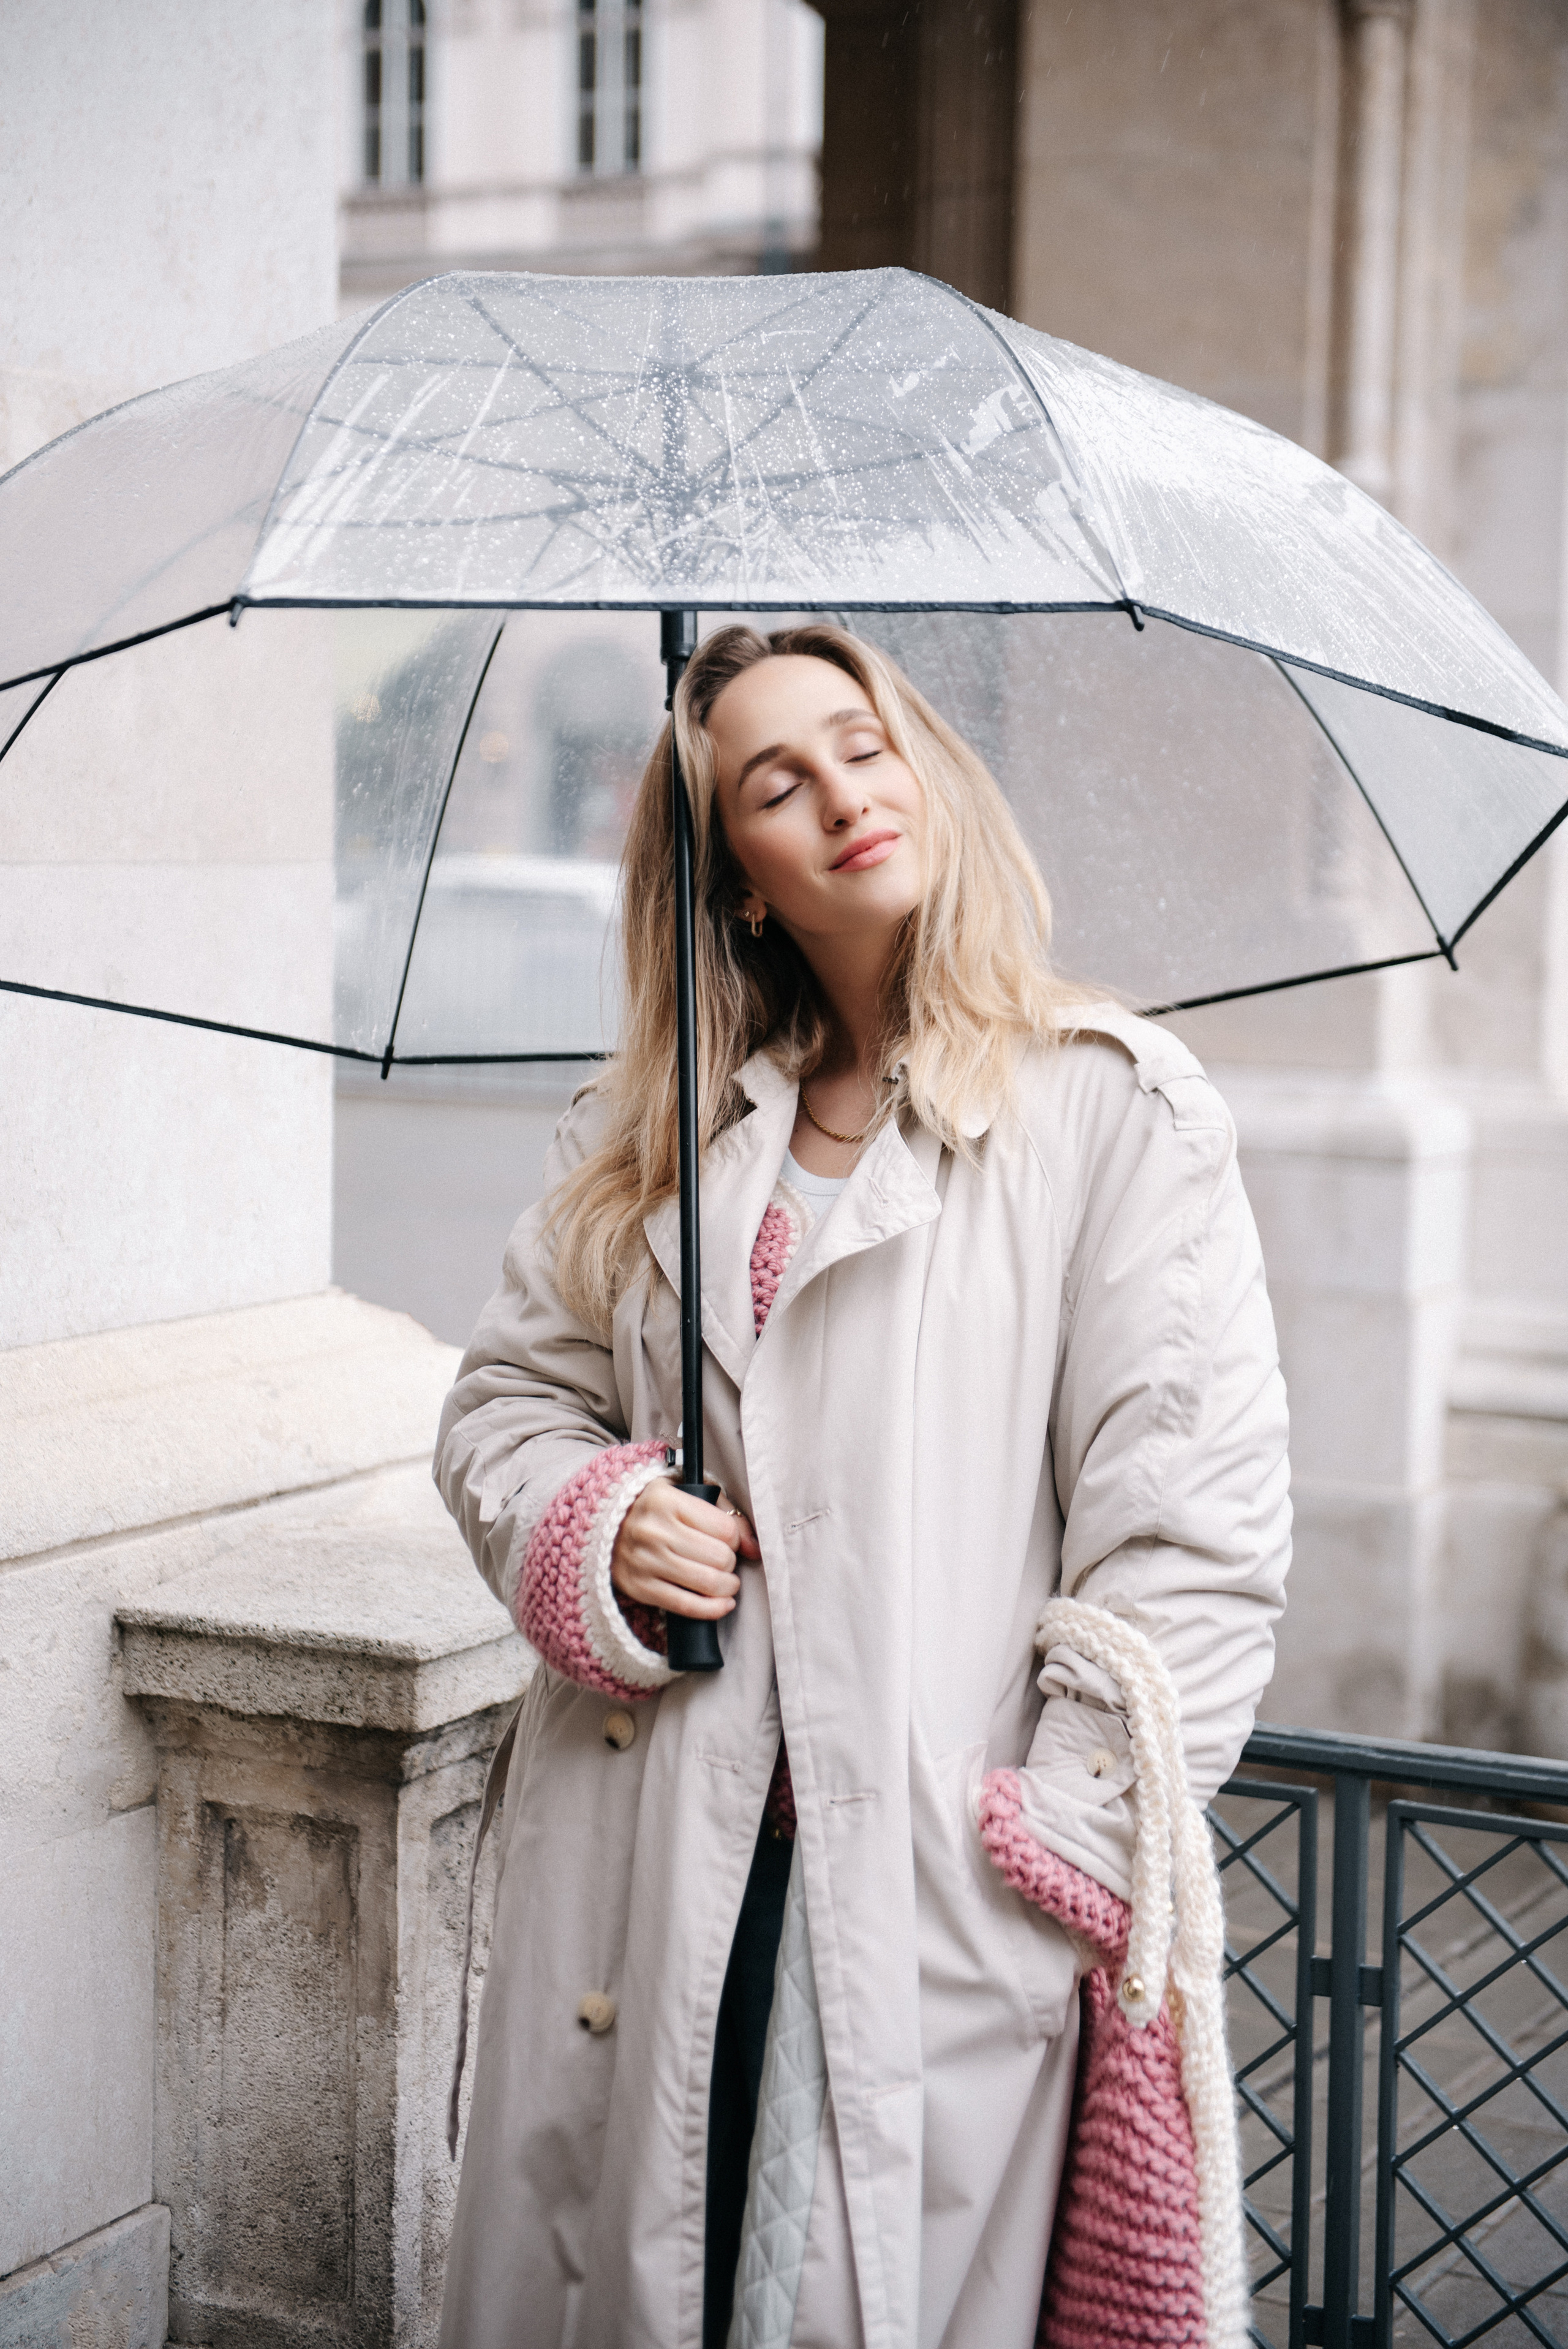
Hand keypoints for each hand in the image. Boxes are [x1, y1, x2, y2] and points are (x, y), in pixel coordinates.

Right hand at [611, 1480, 760, 1618]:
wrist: (601, 1528)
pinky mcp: (639, 1588)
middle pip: (719, 1558)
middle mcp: (654, 1531)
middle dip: (730, 1563)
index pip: (724, 1529)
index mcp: (667, 1501)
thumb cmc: (653, 1510)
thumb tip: (755, 1547)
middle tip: (723, 1560)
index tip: (727, 1539)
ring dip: (727, 1586)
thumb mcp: (685, 1495)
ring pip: (707, 1583)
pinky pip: (686, 1606)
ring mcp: (644, 1561)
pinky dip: (712, 1609)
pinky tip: (722, 1603)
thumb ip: (724, 1514)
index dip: (734, 1538)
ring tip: (726, 1582)